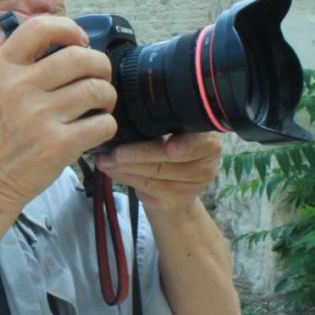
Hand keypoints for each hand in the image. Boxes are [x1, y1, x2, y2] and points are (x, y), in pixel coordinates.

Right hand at [0, 15, 117, 212]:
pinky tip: (97, 126)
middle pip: (80, 57)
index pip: (41, 28)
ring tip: (101, 102)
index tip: (78, 40)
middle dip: (99, 63)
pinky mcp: (59, 145)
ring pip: (97, 89)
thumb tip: (14, 27)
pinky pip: (102, 124)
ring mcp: (40, 117)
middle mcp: (19, 89)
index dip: (68, 28)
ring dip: (107, 94)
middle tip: (99, 73)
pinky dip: (107, 123)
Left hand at [95, 132, 221, 215]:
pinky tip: (112, 171)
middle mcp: (207, 163)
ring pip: (155, 175)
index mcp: (209, 139)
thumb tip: (125, 113)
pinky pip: (148, 188)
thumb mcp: (171, 132)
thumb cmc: (170, 150)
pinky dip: (126, 178)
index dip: (185, 145)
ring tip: (105, 160)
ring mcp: (194, 185)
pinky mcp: (177, 200)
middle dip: (139, 154)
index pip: (199, 141)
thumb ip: (160, 124)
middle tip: (115, 152)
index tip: (168, 148)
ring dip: (126, 168)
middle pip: (170, 159)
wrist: (177, 191)